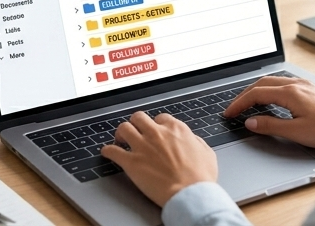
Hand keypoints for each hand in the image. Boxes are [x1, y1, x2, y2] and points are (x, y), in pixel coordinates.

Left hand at [102, 111, 217, 207]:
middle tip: (135, 131)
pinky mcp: (132, 162)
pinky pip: (113, 151)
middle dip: (136, 123)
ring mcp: (142, 146)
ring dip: (121, 133)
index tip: (155, 131)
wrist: (192, 196)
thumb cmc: (201, 179)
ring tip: (120, 139)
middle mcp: (156, 133)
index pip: (160, 118)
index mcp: (175, 129)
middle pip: (139, 118)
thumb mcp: (207, 153)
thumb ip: (195, 140)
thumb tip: (189, 138)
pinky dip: (108, 151)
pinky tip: (107, 152)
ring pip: (124, 128)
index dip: (157, 125)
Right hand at [224, 75, 314, 148]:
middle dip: (245, 95)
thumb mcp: (297, 132)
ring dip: (257, 91)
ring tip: (248, 102)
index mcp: (289, 92)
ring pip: (272, 82)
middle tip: (234, 107)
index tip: (229, 113)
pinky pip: (283, 84)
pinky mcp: (311, 89)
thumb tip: (250, 122)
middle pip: (261, 84)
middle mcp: (295, 84)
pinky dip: (270, 90)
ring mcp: (303, 85)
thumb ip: (270, 126)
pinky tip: (272, 99)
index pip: (255, 94)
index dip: (239, 103)